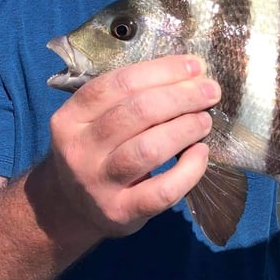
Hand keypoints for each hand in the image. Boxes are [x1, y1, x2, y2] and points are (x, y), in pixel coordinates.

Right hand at [36, 55, 220, 244]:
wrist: (73, 209)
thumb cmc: (97, 152)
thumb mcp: (93, 121)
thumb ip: (127, 98)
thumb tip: (188, 73)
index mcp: (70, 117)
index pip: (118, 84)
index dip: (161, 71)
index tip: (194, 66)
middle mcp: (79, 150)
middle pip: (136, 112)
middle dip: (181, 96)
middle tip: (210, 91)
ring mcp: (98, 183)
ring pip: (148, 148)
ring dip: (185, 128)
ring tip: (205, 120)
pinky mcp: (121, 212)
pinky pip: (162, 190)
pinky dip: (188, 169)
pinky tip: (201, 154)